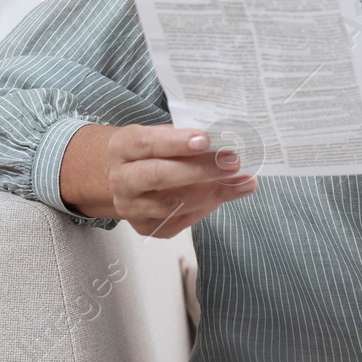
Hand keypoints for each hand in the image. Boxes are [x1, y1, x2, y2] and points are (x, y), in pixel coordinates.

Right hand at [61, 122, 258, 237]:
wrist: (118, 177)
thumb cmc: (147, 151)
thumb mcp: (156, 135)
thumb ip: (182, 138)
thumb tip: (222, 142)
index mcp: (123, 148)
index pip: (148, 144)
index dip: (177, 143)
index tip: (206, 139)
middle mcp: (122, 179)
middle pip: (159, 176)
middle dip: (200, 170)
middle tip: (233, 162)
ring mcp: (131, 207)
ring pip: (171, 204)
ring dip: (212, 194)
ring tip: (242, 183)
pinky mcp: (143, 227)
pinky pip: (177, 221)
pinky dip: (204, 209)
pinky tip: (224, 196)